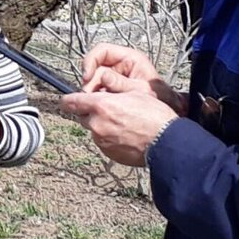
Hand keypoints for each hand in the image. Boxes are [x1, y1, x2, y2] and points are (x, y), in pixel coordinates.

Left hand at [59, 88, 175, 166]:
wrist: (168, 142)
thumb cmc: (155, 116)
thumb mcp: (134, 92)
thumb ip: (112, 88)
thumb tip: (99, 84)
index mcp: (101, 106)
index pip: (70, 102)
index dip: (69, 100)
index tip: (69, 100)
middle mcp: (97, 124)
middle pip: (83, 116)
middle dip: (92, 112)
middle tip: (110, 110)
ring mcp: (102, 141)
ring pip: (94, 130)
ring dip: (101, 126)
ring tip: (123, 123)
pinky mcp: (109, 153)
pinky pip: (103, 142)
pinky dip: (110, 138)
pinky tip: (126, 135)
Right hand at [81, 43, 185, 115]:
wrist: (167, 112)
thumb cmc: (160, 98)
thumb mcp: (140, 90)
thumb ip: (121, 84)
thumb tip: (102, 77)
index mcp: (130, 57)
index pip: (102, 50)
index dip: (91, 61)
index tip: (87, 76)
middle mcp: (121, 63)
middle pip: (96, 65)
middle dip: (90, 79)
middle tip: (88, 93)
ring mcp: (116, 74)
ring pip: (95, 77)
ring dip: (92, 89)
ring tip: (96, 101)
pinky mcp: (113, 86)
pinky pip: (99, 87)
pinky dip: (97, 95)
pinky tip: (101, 103)